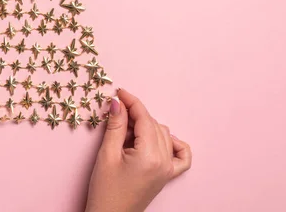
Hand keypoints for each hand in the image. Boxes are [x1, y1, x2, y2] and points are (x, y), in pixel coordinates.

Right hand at [85, 89, 192, 211]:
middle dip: (135, 115)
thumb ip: (115, 126)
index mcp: (150, 156)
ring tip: (124, 133)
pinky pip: (180, 154)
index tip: (120, 92)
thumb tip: (118, 104)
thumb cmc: (105, 192)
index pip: (144, 118)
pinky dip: (172, 143)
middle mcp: (164, 161)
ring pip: (163, 134)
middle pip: (153, 124)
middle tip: (116, 114)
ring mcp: (168, 169)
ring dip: (146, 127)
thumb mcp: (106, 155)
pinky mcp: (167, 175)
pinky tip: (157, 139)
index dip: (131, 102)